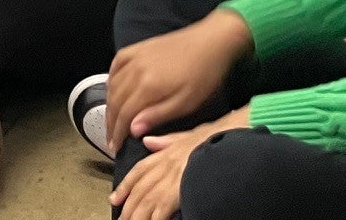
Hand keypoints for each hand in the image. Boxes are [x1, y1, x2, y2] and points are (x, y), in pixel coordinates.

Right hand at [105, 9, 252, 148]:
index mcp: (148, 86)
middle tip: (111, 140)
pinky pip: (116, 63)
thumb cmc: (204, 76)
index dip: (118, 133)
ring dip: (109, 104)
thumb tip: (133, 129)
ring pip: (113, 84)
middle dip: (111, 122)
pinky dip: (110, 78)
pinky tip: (111, 88)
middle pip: (115, 100)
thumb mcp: (186, 103)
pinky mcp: (138, 47)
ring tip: (111, 120)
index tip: (115, 148)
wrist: (210, 41)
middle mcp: (135, 70)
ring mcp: (135, 56)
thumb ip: (158, 115)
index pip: (124, 114)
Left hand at [108, 109, 248, 219]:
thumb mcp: (189, 135)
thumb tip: (147, 141)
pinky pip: (160, 210)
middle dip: (128, 206)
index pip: (139, 171)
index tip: (115, 198)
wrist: (230, 139)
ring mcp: (170, 179)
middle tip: (120, 219)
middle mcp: (164, 166)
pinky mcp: (178, 192)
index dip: (125, 185)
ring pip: (145, 202)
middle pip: (139, 190)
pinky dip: (153, 219)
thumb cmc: (215, 139)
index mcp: (165, 154)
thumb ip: (167, 141)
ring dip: (136, 216)